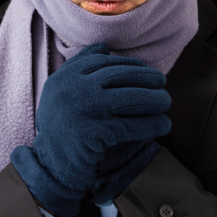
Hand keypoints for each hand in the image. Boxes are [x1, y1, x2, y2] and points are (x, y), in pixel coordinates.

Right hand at [10, 43, 170, 216]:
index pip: (102, 61)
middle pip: (120, 76)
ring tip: (166, 102)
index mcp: (63, 77)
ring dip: (154, 99)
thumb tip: (104, 49)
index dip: (128, 64)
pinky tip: (163, 125)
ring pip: (131, 97)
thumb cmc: (61, 131)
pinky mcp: (97, 132)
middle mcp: (72, 89)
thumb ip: (78, 71)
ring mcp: (84, 110)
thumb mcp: (60, 95)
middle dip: (146, 78)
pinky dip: (152, 124)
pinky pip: (133, 125)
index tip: (144, 69)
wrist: (51, 167)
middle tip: (162, 82)